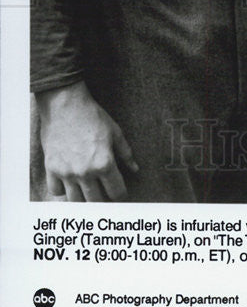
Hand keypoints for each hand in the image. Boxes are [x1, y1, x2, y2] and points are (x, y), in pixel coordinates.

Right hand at [36, 81, 138, 200]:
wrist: (66, 105)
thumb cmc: (93, 116)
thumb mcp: (115, 133)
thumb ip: (126, 154)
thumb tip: (135, 169)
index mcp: (105, 163)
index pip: (116, 192)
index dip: (121, 195)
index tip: (121, 193)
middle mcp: (85, 172)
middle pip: (97, 201)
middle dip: (104, 200)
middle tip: (105, 193)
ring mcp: (67, 172)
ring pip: (76, 201)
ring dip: (84, 198)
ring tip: (89, 191)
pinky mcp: (51, 169)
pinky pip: (56, 191)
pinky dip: (63, 190)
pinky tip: (70, 183)